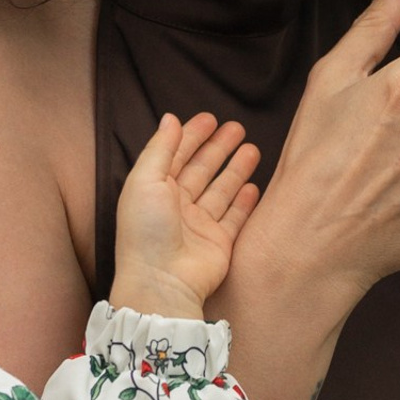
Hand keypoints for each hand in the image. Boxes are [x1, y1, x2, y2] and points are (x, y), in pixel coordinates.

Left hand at [110, 112, 261, 317]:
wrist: (161, 282)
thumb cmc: (146, 231)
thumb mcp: (144, 181)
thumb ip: (160, 148)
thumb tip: (170, 118)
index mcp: (154, 190)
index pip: (176, 155)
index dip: (192, 136)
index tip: (210, 118)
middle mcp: (176, 206)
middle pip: (201, 169)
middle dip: (218, 148)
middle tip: (238, 128)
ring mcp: (198, 225)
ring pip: (220, 190)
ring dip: (236, 170)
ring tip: (253, 149)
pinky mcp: (218, 243)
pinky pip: (234, 217)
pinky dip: (244, 202)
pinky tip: (254, 186)